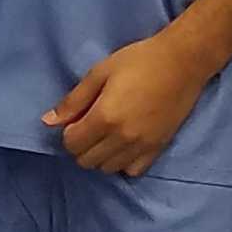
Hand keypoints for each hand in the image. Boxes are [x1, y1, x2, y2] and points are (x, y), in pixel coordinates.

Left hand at [46, 32, 214, 174]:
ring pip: (108, 168)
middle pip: (87, 161)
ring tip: (106, 135)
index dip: (68, 133)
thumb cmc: (139, 60)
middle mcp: (122, 138)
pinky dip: (123, 163)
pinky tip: (123, 145)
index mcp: (105, 117)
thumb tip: (48, 122)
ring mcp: (142, 146)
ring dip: (100, 156)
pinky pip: (133, 171)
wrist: (183, 62)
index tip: (76, 119)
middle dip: (81, 146)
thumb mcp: (100, 72)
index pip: (72, 144)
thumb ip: (73, 101)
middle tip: (88, 126)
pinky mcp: (158, 148)